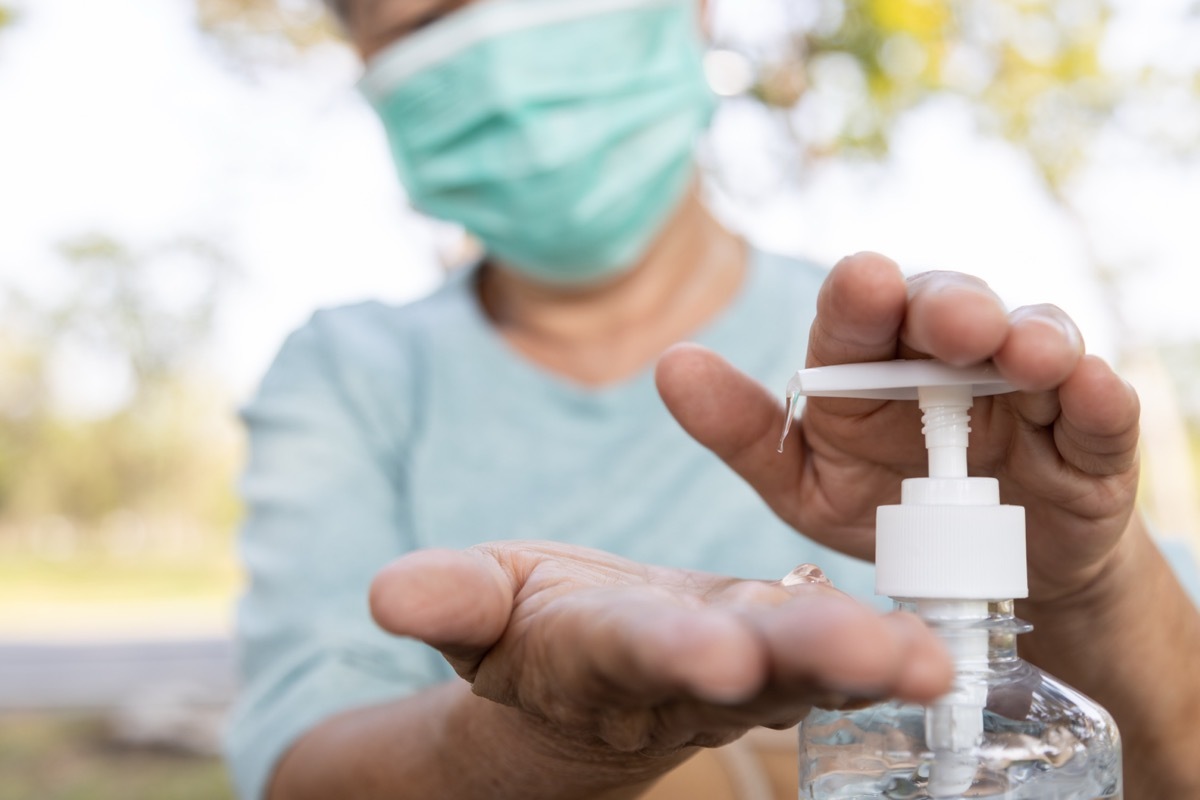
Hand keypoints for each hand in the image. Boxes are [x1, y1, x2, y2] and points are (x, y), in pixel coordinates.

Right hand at [369, 541, 950, 758]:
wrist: (593, 662)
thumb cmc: (534, 626)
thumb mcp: (482, 607)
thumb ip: (450, 599)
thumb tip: (387, 593)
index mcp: (604, 651)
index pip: (636, 650)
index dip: (670, 652)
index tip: (717, 655)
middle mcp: (689, 671)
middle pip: (755, 667)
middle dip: (813, 659)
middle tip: (886, 660)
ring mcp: (749, 670)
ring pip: (816, 664)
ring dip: (875, 661)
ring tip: (936, 663)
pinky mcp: (788, 654)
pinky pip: (845, 654)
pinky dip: (892, 651)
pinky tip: (948, 649)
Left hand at [656, 252, 1140, 603]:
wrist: (976, 578)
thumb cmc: (882, 509)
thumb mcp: (804, 483)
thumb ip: (743, 431)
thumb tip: (671, 364)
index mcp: (870, 364)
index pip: (860, 317)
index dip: (861, 299)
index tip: (862, 283)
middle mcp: (946, 357)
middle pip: (948, 309)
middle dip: (949, 307)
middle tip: (949, 321)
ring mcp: (1022, 391)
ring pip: (1032, 339)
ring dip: (1030, 336)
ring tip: (1021, 350)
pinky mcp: (1088, 439)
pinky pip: (1100, 411)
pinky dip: (1098, 397)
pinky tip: (1088, 386)